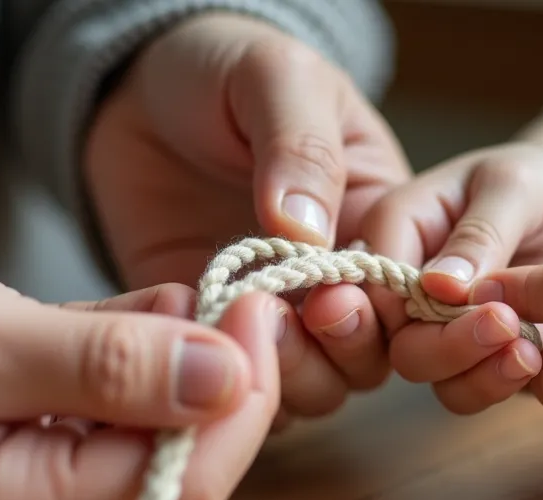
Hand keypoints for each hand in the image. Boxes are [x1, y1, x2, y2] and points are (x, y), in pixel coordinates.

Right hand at [0, 245, 282, 499]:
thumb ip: (108, 363)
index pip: (176, 488)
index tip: (261, 306)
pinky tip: (134, 327)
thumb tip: (226, 376)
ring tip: (173, 301)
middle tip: (228, 293)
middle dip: (217, 386)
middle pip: (169, 481)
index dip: (240, 399)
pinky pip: (103, 449)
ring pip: (143, 460)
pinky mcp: (17, 497)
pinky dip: (132, 387)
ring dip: (177, 379)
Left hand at [85, 11, 412, 427]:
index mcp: (380, 218)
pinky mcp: (213, 334)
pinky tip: (199, 337)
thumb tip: (308, 231)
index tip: (342, 295)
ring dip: (293, 372)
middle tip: (305, 315)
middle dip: (347, 348)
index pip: (412, 289)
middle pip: (372, 355)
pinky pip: (238, 389)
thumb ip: (300, 146)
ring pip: (315, 386)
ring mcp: (277, 313)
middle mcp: (336, 279)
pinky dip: (228, 383)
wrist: (130, 89)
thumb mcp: (275, 77)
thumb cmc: (221, 68)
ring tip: (249, 323)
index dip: (392, 306)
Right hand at [359, 143, 542, 413]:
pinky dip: (494, 383)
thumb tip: (436, 286)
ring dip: (471, 370)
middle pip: (390, 337)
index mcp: (395, 228)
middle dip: (443, 343)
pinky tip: (531, 359)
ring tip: (526, 347)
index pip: (372, 280)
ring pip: (423, 370)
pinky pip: (462, 389)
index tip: (456, 301)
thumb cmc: (540, 184)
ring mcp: (431, 326)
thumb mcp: (515, 185)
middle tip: (503, 322)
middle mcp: (401, 284)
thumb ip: (478, 232)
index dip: (400, 303)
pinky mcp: (467, 358)